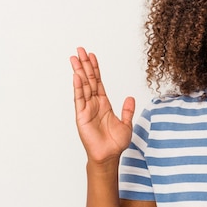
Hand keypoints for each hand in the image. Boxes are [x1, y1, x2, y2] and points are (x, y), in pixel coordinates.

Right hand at [70, 48, 134, 164]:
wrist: (109, 156)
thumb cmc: (116, 143)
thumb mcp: (126, 123)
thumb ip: (128, 110)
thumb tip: (131, 97)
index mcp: (104, 103)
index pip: (98, 82)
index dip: (95, 69)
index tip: (92, 56)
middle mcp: (94, 104)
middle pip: (88, 80)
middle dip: (85, 65)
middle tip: (80, 50)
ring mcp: (87, 109)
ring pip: (82, 86)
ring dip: (79, 72)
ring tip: (75, 58)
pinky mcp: (82, 116)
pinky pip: (79, 99)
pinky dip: (78, 87)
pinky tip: (76, 76)